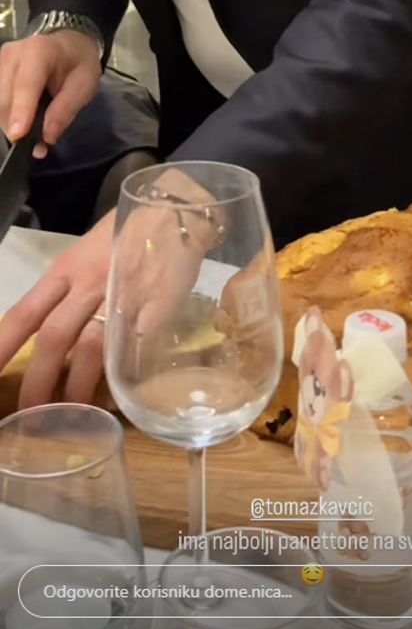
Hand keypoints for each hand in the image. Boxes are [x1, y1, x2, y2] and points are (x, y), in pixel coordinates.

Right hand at [0, 30, 100, 156]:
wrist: (67, 41)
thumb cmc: (78, 62)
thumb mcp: (85, 83)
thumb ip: (66, 109)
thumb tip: (47, 136)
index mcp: (39, 51)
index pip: (25, 84)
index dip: (21, 111)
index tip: (17, 135)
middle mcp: (13, 54)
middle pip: (4, 96)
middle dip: (15, 125)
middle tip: (36, 146)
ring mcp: (0, 61)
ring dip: (10, 123)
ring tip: (30, 136)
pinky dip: (7, 115)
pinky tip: (20, 124)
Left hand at [0, 169, 223, 408]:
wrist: (176, 211)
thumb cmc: (126, 233)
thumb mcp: (84, 255)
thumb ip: (66, 292)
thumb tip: (47, 336)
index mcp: (66, 271)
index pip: (23, 314)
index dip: (1, 349)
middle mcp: (89, 285)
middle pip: (54, 337)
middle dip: (37, 383)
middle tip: (28, 418)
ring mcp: (124, 297)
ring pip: (92, 348)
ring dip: (78, 388)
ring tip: (71, 417)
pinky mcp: (157, 308)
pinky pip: (135, 350)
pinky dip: (123, 378)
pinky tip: (116, 398)